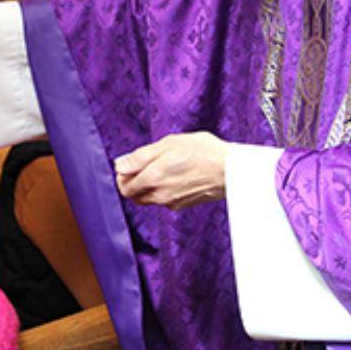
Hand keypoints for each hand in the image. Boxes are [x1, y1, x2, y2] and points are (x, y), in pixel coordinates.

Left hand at [114, 131, 228, 209]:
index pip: (124, 186)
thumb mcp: (168, 144)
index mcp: (152, 179)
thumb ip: (141, 157)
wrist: (231, 170)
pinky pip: (164, 200)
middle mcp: (159, 195)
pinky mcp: (183, 205)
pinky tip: (176, 175)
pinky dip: (163, 190)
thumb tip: (119, 165)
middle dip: (133, 182)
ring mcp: (171, 203)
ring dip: (148, 186)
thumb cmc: (202, 151)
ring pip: (149, 198)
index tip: (130, 164)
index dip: (123, 175)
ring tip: (162, 168)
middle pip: (134, 195)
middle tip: (143, 165)